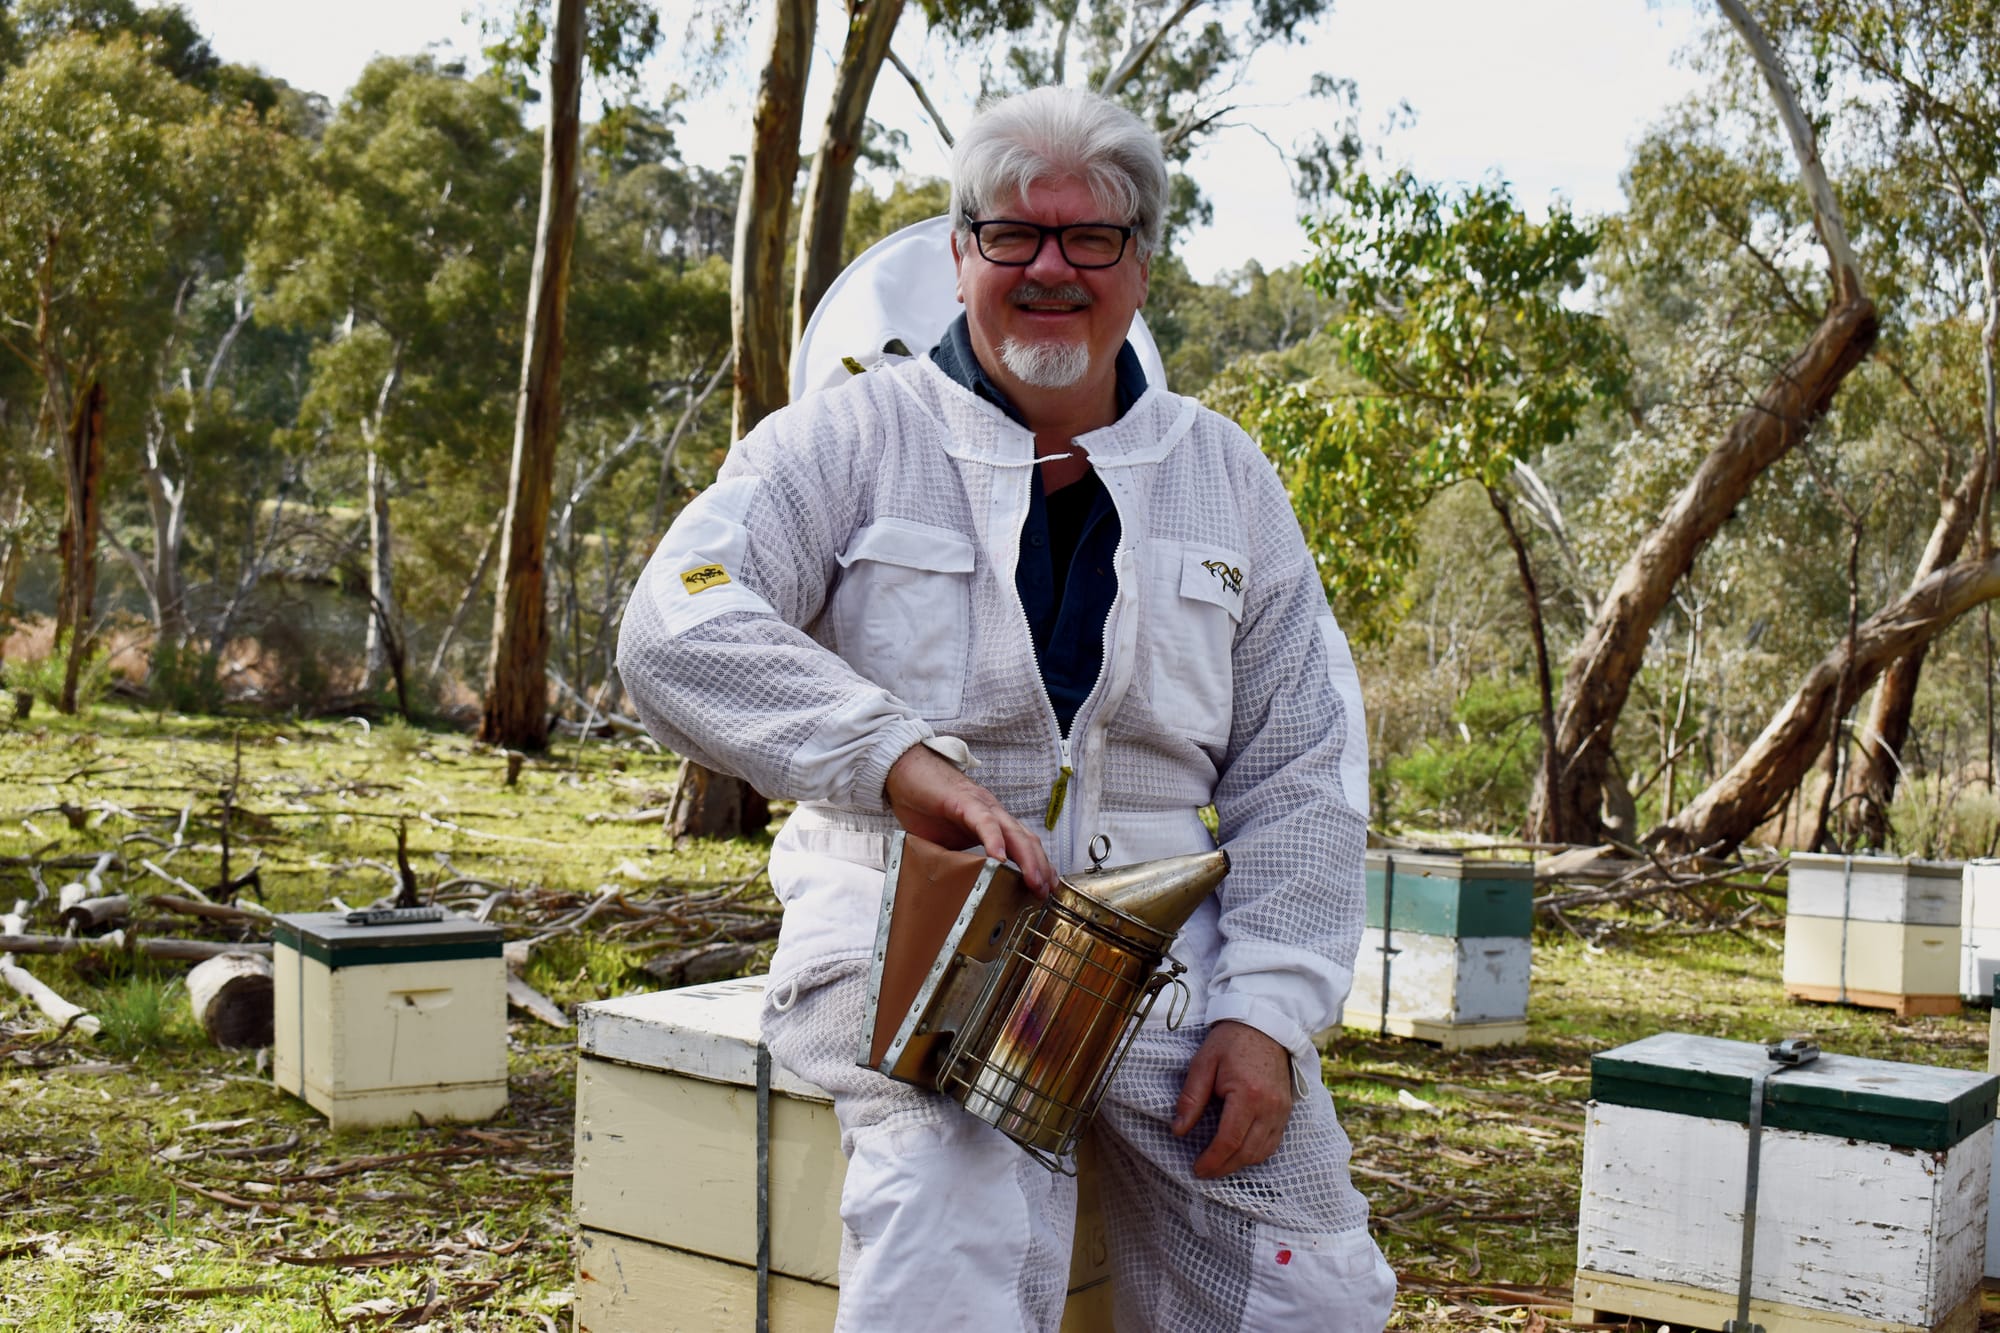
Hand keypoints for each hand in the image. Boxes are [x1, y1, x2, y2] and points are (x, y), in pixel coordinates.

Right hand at [885, 743, 1055, 893]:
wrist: (904, 773)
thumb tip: (958, 892)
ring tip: (1033, 881)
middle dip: (1040, 867)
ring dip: (1027, 858)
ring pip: (1013, 832)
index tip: (1046, 890)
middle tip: (1045, 893)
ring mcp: (981, 806)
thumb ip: (957, 862)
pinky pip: (984, 821)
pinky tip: (998, 857)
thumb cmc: (925, 806)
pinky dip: (994, 839)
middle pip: (1027, 841)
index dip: (1038, 867)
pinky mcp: (964, 800)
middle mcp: (994, 814)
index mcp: (992, 824)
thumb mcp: (944, 844)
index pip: (1024, 847)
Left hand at [1171, 1020, 1294, 1178]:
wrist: (1264, 1025)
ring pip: (1262, 1151)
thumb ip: (1191, 1098)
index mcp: (1247, 1095)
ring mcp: (1281, 1110)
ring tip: (1219, 1164)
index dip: (1212, 1160)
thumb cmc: (1230, 1041)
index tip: (1198, 1169)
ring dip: (1240, 1163)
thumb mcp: (1203, 1063)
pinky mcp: (1286, 1110)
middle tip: (1204, 1172)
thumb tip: (1178, 1130)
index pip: (1229, 1140)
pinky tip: (1240, 1153)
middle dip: (1224, 1167)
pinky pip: (1273, 1142)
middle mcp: (1269, 1107)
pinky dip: (1256, 1153)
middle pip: (1247, 1152)